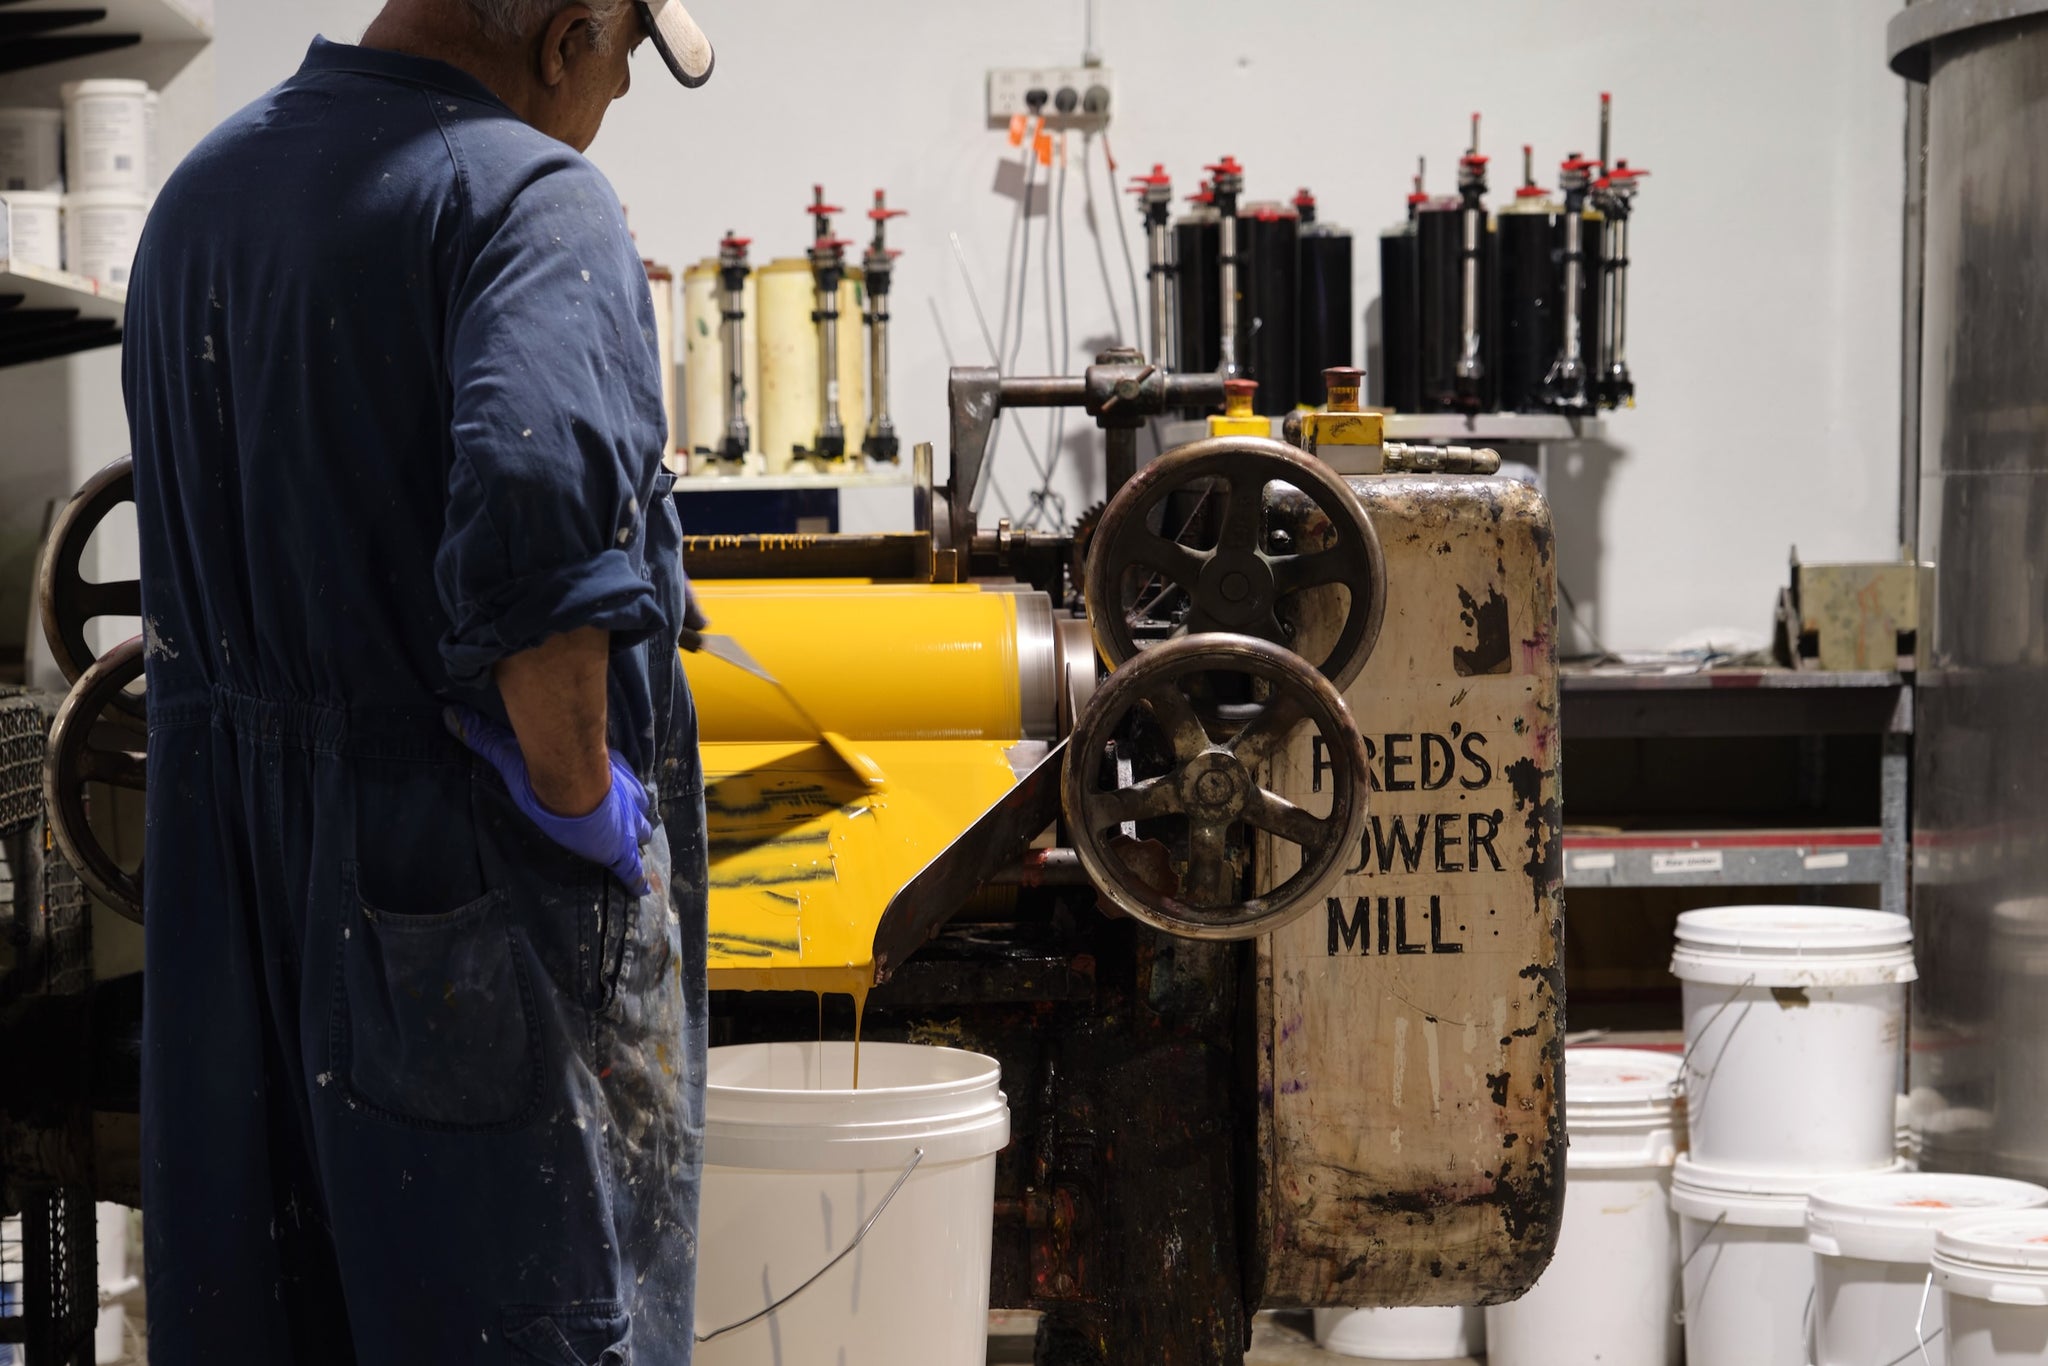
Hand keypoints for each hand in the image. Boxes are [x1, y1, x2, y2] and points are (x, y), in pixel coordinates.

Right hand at [444, 706, 652, 894]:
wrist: (572, 785)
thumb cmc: (548, 770)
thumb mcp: (515, 753)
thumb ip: (485, 736)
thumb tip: (452, 715)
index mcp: (604, 776)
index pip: (615, 783)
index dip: (616, 790)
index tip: (613, 792)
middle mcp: (622, 798)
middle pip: (633, 809)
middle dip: (631, 816)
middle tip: (627, 822)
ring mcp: (625, 825)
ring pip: (638, 832)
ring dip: (634, 837)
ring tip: (634, 846)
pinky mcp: (619, 849)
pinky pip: (630, 868)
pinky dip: (634, 878)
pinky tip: (640, 889)